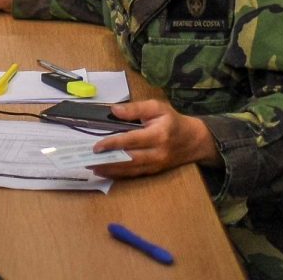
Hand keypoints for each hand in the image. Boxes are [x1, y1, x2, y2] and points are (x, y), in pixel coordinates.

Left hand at [89, 98, 215, 176]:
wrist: (194, 141)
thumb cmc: (172, 121)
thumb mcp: (157, 107)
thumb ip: (136, 108)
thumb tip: (114, 110)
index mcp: (158, 134)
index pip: (132, 140)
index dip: (113, 143)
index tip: (97, 146)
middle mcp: (157, 153)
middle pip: (129, 159)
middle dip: (107, 161)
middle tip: (88, 160)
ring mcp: (156, 165)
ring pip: (130, 170)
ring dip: (110, 170)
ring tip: (92, 167)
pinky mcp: (154, 172)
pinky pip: (134, 175)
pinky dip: (118, 174)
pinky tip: (105, 172)